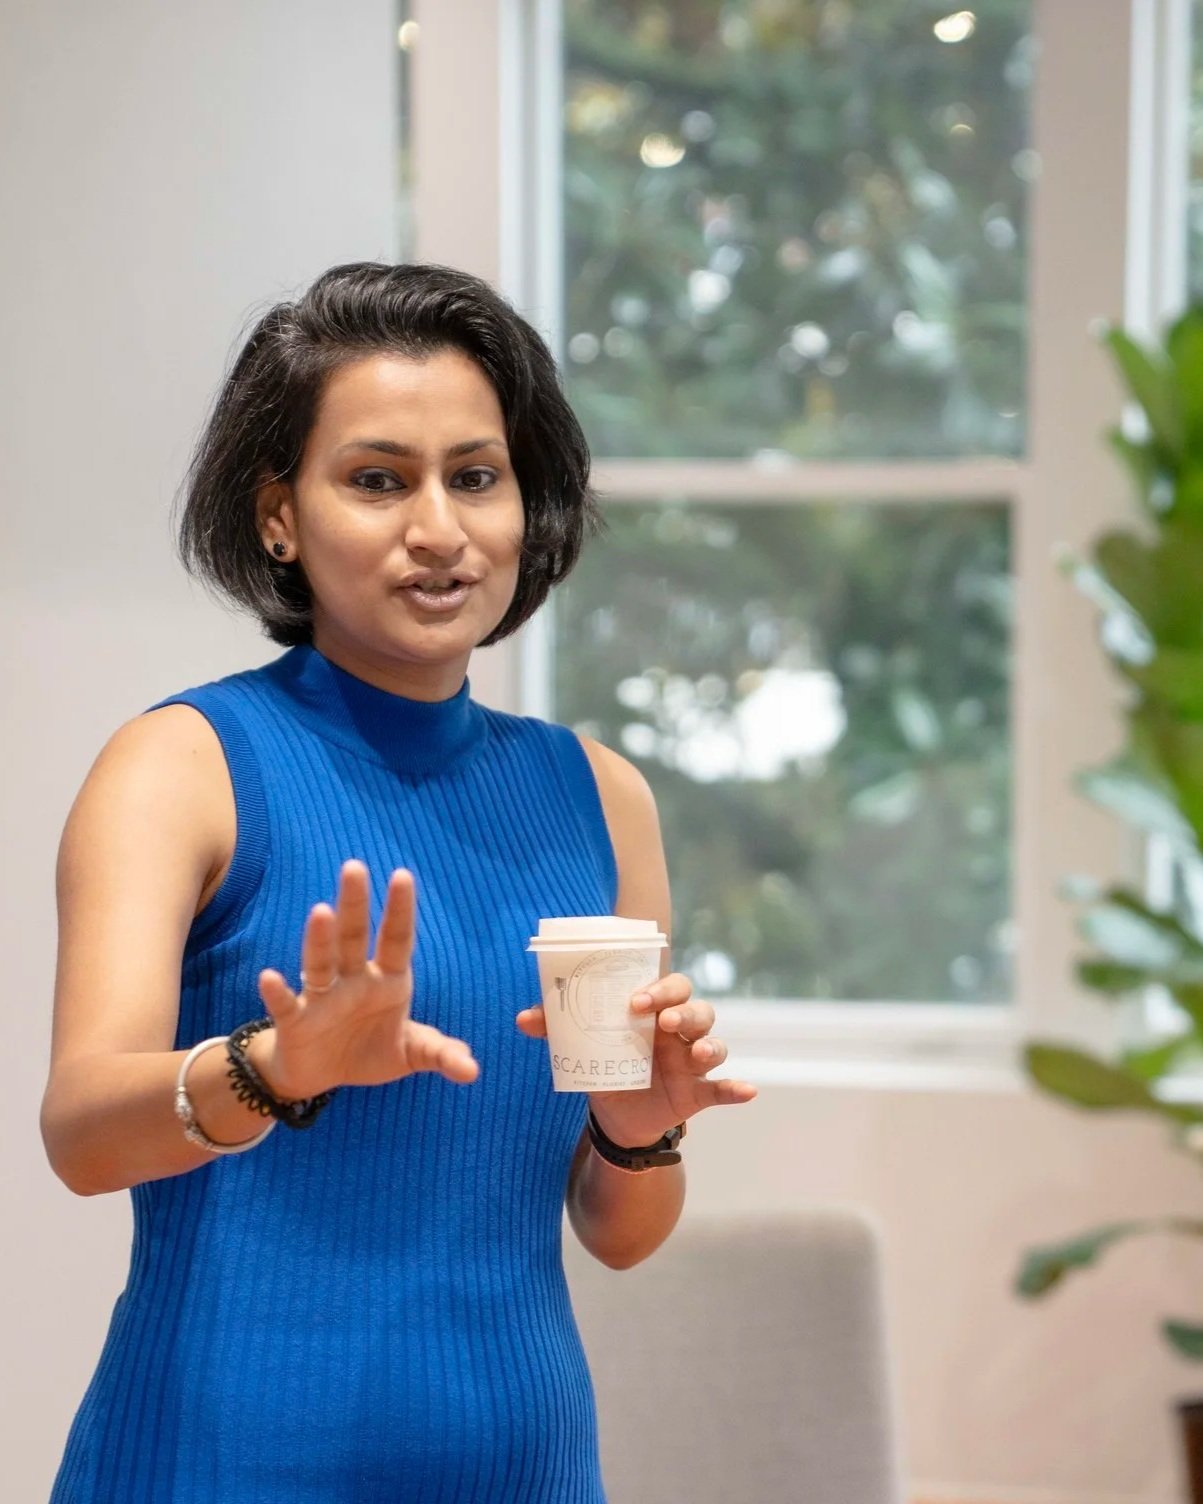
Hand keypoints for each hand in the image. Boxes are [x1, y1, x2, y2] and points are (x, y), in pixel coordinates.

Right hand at [254, 859, 478, 1098]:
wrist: (322, 1076)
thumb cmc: (369, 1051)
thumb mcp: (410, 1054)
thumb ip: (440, 1054)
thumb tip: (473, 1071)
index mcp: (388, 980)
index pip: (396, 939)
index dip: (399, 909)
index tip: (402, 875)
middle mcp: (354, 979)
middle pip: (354, 936)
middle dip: (355, 904)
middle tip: (354, 867)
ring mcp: (323, 997)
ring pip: (321, 961)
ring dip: (320, 939)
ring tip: (321, 911)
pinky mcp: (296, 1020)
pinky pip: (287, 1003)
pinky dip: (278, 991)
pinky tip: (269, 976)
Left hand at [516, 972, 755, 1146]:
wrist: (613, 1118)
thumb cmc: (605, 1065)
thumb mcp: (581, 1046)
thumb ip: (555, 1028)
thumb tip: (521, 1018)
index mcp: (654, 1011)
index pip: (670, 984)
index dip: (660, 987)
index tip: (636, 999)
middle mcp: (678, 1031)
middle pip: (697, 1008)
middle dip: (683, 1010)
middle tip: (661, 1021)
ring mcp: (691, 1062)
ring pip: (713, 1042)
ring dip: (710, 1045)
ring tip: (698, 1052)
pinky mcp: (697, 1094)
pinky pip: (723, 1089)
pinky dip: (736, 1089)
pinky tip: (747, 1092)